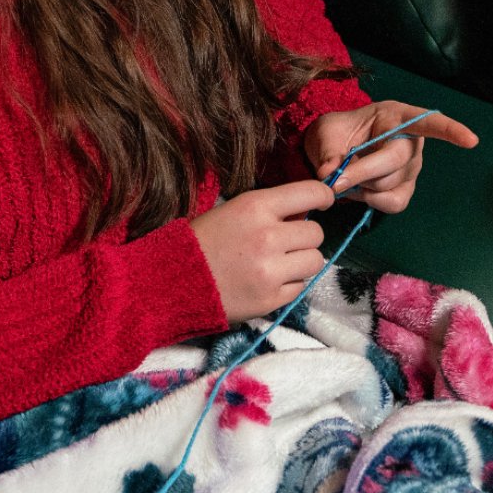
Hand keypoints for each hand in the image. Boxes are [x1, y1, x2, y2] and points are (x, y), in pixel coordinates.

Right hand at [190, 179, 334, 323]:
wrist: (168, 282)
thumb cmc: (202, 241)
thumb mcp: (235, 210)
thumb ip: (273, 208)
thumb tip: (310, 209)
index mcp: (256, 206)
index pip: (312, 192)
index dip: (323, 197)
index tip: (322, 202)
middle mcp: (268, 236)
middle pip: (317, 233)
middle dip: (305, 237)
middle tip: (286, 243)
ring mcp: (270, 271)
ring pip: (316, 261)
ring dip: (302, 262)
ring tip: (278, 264)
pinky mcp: (270, 299)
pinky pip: (301, 287)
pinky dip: (289, 285)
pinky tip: (267, 281)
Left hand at [303, 101, 479, 214]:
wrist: (333, 149)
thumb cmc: (337, 133)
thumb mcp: (325, 132)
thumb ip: (327, 150)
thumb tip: (331, 173)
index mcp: (397, 116)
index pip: (429, 122)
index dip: (450, 131)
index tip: (471, 141)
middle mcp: (411, 142)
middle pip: (396, 160)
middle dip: (363, 171)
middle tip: (333, 179)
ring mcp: (411, 168)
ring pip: (387, 184)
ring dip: (361, 185)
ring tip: (346, 176)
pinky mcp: (405, 190)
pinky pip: (393, 203)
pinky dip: (371, 201)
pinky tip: (360, 191)